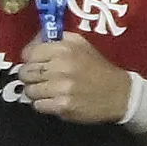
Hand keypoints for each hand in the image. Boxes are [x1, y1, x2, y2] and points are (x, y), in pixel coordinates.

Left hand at [15, 34, 135, 123]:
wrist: (120, 94)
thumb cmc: (97, 68)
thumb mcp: (80, 45)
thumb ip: (56, 39)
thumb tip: (33, 42)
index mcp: (63, 49)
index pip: (28, 53)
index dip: (29, 59)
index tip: (36, 63)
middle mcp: (60, 67)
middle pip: (25, 72)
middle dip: (30, 76)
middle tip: (40, 78)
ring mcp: (61, 88)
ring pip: (29, 90)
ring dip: (35, 92)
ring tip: (48, 90)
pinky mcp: (63, 106)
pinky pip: (38, 105)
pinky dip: (43, 104)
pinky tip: (54, 100)